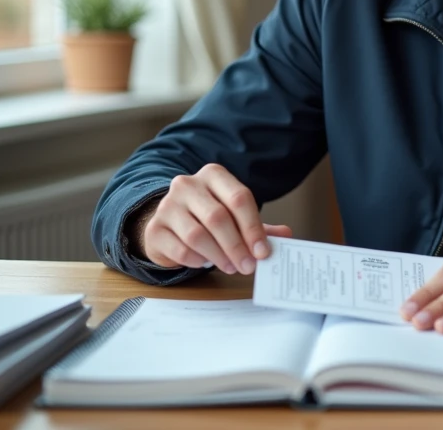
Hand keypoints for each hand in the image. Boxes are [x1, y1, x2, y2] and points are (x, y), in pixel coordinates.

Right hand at [137, 163, 291, 274]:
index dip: (253, 227)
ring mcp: (167, 205)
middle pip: (218, 217)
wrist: (169, 224)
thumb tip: (286, 236)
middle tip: (248, 266)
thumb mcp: (235, 217)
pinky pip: (180, 249)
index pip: (239, 198)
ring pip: (197, 235)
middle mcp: (188, 185)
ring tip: (232, 267)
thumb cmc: (208, 219)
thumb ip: (260, 226)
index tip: (263, 252)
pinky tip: (206, 263)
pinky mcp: (155, 228)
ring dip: (219, 255)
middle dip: (237, 246)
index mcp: (214, 175)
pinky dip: (197, 260)